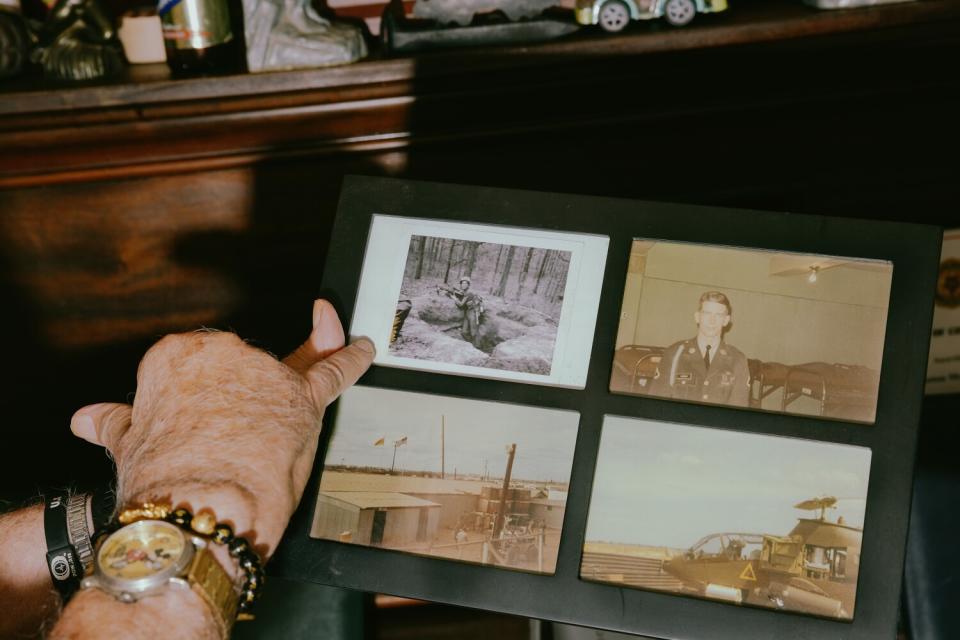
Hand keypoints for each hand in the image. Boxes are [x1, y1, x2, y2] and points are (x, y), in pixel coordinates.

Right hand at [69, 299, 373, 560]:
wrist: (201, 509)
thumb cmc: (162, 480)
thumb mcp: (128, 444)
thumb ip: (117, 422)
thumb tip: (90, 419)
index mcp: (176, 354)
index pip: (195, 367)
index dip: (197, 405)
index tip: (193, 428)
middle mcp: (225, 352)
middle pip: (241, 369)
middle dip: (236, 407)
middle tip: (222, 447)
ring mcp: (267, 373)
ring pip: (281, 377)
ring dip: (274, 408)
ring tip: (259, 445)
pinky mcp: (304, 398)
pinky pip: (337, 369)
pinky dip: (355, 357)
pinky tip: (366, 347)